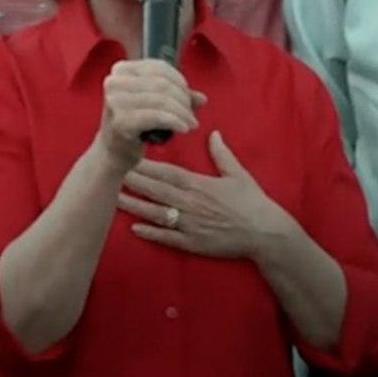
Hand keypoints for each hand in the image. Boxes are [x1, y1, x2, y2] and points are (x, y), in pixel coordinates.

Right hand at [94, 59, 206, 173]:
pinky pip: (157, 117)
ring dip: (182, 112)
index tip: (188, 95)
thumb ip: (175, 97)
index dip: (179, 80)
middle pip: (161, 83)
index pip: (158, 67)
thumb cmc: (132, 127)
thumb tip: (202, 98)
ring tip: (190, 123)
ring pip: (162, 100)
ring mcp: (115, 101)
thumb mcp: (152, 105)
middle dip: (183, 99)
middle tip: (191, 114)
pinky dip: (174, 121)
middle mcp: (114, 82)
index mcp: (120, 71)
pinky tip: (183, 129)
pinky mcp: (121, 121)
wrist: (111, 154)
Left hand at [117, 130, 296, 258]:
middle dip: (133, 181)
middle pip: (155, 190)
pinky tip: (134, 228)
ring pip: (156, 213)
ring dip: (135, 206)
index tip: (129, 157)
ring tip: (115, 198)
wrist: (265, 234)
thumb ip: (222, 154)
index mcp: (199, 184)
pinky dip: (150, 233)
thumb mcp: (238, 174)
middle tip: (112, 173)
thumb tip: (213, 133)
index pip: (167, 172)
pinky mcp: (192, 243)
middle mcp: (190, 203)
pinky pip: (167, 238)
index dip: (146, 166)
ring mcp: (189, 224)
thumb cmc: (253, 203)